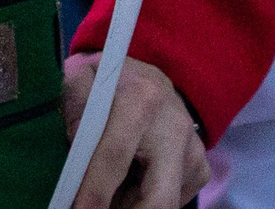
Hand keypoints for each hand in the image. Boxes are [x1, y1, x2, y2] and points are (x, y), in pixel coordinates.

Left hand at [62, 53, 208, 208]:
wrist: (153, 81)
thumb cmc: (111, 84)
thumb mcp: (83, 78)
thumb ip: (74, 107)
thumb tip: (74, 150)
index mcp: (141, 100)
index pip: (115, 157)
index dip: (95, 192)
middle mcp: (174, 127)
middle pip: (159, 200)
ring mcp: (192, 151)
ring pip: (163, 204)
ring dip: (130, 205)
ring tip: (109, 188)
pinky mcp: (200, 169)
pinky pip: (171, 200)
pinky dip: (144, 201)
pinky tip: (131, 182)